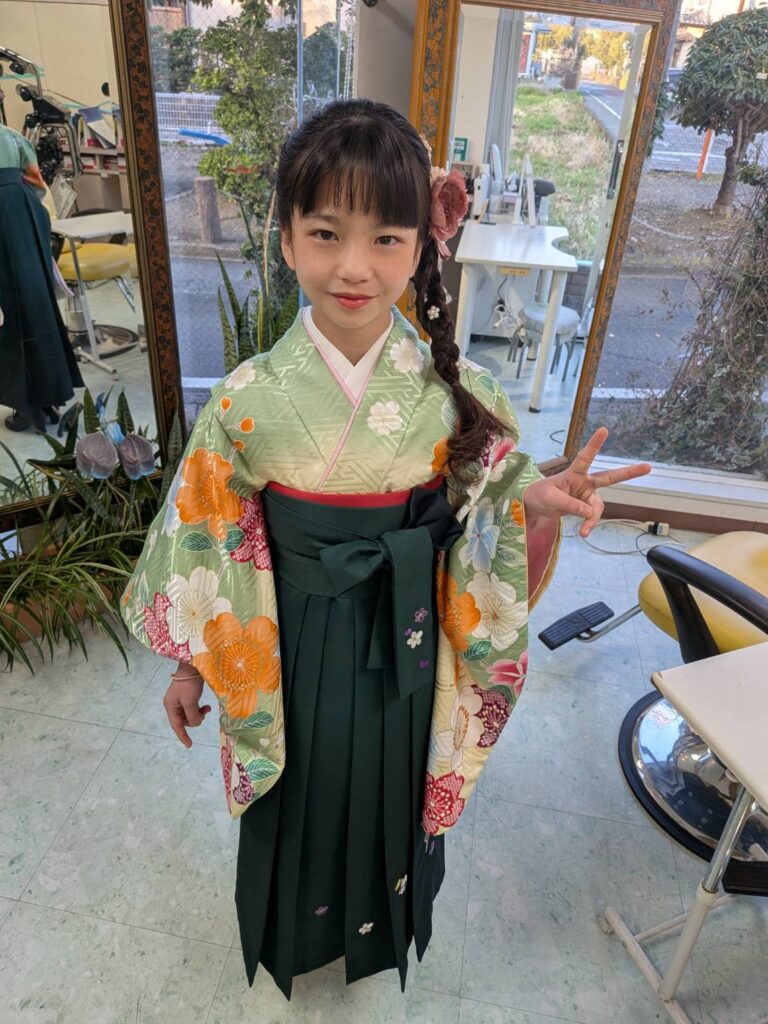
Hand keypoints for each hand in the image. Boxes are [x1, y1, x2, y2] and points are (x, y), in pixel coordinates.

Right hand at [163, 674, 211, 748]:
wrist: (193, 665)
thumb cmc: (189, 684)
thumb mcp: (190, 702)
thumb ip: (192, 716)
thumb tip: (196, 723)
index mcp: (170, 706)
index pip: (176, 725)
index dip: (183, 736)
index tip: (189, 745)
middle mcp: (173, 704)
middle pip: (184, 720)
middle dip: (195, 719)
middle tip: (204, 713)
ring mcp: (180, 699)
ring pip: (190, 714)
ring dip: (199, 714)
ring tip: (207, 709)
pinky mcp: (187, 695)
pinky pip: (193, 707)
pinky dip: (200, 708)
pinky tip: (206, 706)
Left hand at [523, 426, 650, 537]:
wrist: (534, 507)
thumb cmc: (540, 496)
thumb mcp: (550, 498)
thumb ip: (570, 504)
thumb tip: (590, 513)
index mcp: (574, 473)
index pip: (585, 457)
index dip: (594, 444)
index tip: (604, 429)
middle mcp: (584, 482)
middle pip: (609, 477)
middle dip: (628, 473)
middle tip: (648, 467)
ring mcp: (586, 495)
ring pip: (597, 506)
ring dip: (592, 518)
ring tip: (584, 531)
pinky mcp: (584, 507)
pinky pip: (591, 517)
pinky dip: (589, 525)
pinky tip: (584, 533)